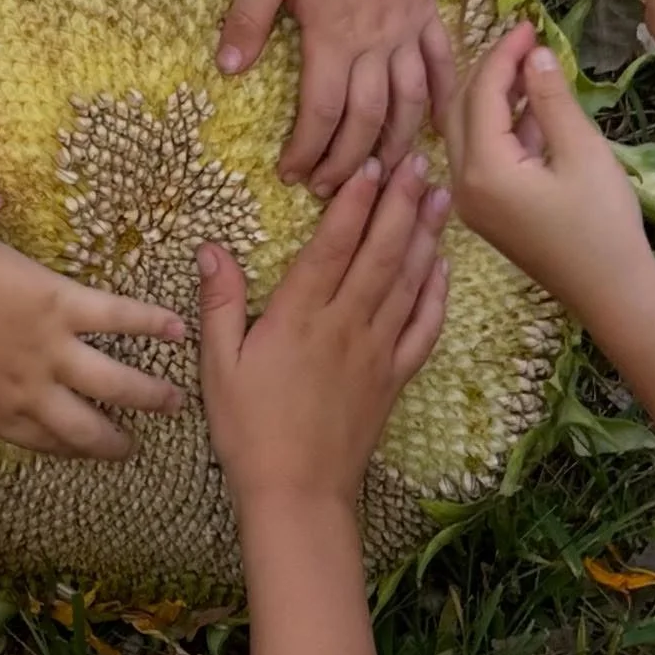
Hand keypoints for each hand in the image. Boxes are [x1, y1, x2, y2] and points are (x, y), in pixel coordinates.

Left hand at [0, 206, 187, 470]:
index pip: (35, 439)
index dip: (63, 451)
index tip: (83, 456)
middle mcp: (31, 387)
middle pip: (83, 425)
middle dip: (112, 440)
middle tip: (134, 447)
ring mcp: (53, 348)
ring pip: (112, 381)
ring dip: (148, 394)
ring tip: (176, 401)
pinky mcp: (66, 305)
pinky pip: (116, 316)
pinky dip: (150, 321)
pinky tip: (179, 326)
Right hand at [196, 154, 449, 510]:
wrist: (298, 494)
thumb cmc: (249, 429)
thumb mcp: (219, 366)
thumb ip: (220, 304)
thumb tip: (212, 248)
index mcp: (300, 317)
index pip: (333, 245)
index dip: (355, 201)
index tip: (371, 164)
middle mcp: (345, 325)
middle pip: (380, 252)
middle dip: (400, 203)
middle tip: (418, 160)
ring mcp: (376, 350)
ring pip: (407, 282)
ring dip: (424, 236)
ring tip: (437, 196)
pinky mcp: (394, 377)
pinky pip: (422, 328)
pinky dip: (436, 295)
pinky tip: (442, 267)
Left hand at [216, 0, 455, 197]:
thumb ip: (246, 18)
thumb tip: (226, 69)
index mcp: (333, 38)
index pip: (322, 113)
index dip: (307, 150)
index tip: (291, 174)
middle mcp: (374, 45)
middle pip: (366, 121)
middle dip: (347, 162)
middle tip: (328, 188)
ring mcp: (406, 32)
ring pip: (408, 104)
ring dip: (394, 144)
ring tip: (378, 174)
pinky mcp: (426, 16)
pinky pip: (441, 65)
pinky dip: (440, 100)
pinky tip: (435, 127)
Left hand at [445, 21, 650, 312]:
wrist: (611, 293)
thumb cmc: (603, 224)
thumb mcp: (583, 152)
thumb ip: (552, 100)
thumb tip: (534, 54)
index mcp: (483, 169)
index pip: (481, 94)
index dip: (503, 54)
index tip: (528, 24)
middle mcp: (463, 183)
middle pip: (462, 109)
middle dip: (491, 71)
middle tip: (525, 41)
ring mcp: (471, 200)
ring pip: (468, 132)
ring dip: (496, 97)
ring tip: (533, 67)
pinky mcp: (485, 210)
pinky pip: (481, 155)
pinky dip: (502, 127)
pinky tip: (534, 107)